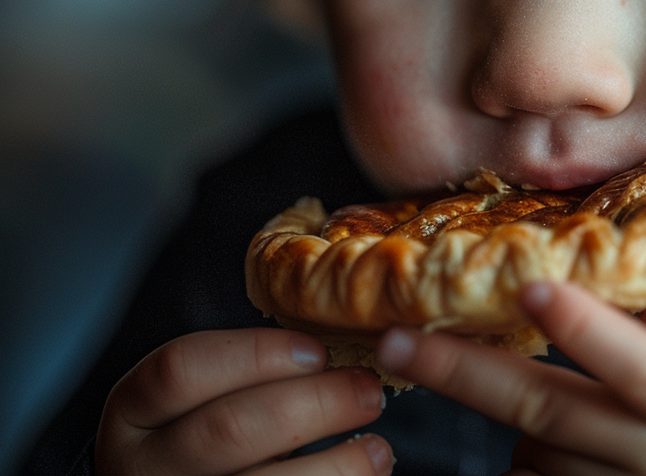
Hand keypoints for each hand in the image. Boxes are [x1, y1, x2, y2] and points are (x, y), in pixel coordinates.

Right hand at [95, 328, 393, 474]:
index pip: (181, 368)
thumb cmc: (214, 427)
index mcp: (134, 410)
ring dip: (335, 464)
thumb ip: (252, 366)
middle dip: (313, 405)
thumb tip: (344, 317)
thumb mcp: (206, 394)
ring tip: (379, 448)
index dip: (255, 354)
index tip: (317, 351)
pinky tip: (366, 475)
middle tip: (368, 391)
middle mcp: (143, 465)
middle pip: (227, 429)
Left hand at [375, 282, 645, 474]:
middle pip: (548, 409)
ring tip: (546, 402)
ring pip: (527, 448)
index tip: (534, 289)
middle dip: (465, 372)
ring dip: (515, 416)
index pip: (643, 366)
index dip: (589, 331)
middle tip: (395, 341)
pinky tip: (548, 453)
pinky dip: (522, 463)